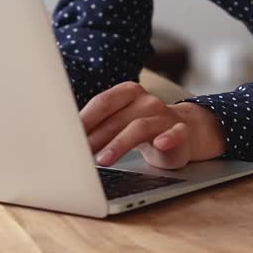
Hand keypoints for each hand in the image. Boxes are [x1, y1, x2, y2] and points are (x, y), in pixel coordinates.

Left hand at [80, 81, 226, 169]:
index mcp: (128, 93)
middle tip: (79, 154)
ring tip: (103, 160)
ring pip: (139, 127)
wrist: (185, 131)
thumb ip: (100, 126)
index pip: (103, 102)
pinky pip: (176, 133)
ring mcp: (165, 116)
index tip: (68, 134)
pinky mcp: (181, 132)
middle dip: (96, 137)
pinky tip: (160, 144)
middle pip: (117, 118)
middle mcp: (146, 101)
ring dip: (119, 144)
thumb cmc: (142, 128)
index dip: (85, 119)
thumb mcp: (120, 122)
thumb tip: (67, 139)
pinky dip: (168, 137)